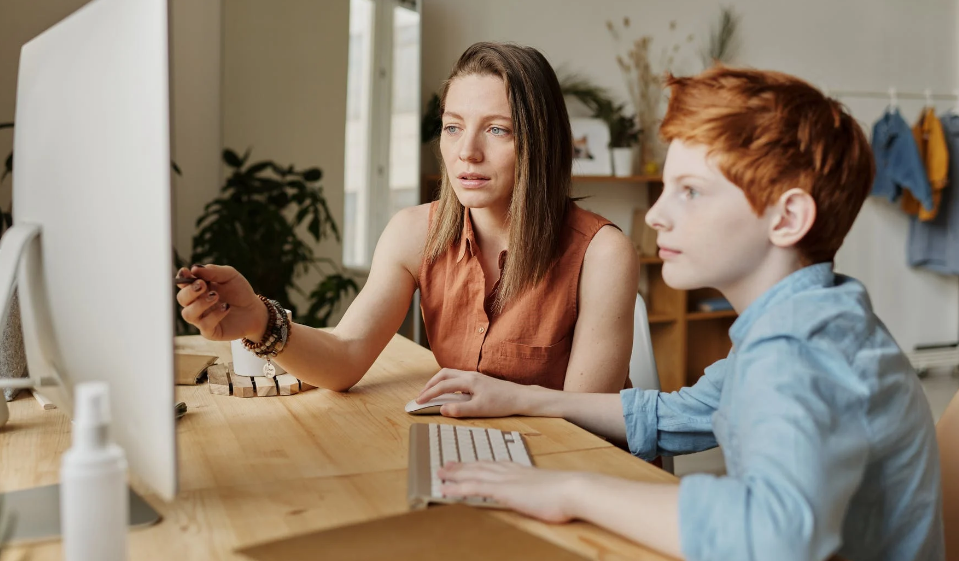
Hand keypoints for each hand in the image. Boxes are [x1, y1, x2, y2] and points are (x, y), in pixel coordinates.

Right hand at [175, 264, 266, 341]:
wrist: (254, 310)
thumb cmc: (240, 291)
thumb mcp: (230, 276)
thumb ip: (213, 271)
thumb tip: (194, 268)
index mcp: (198, 289)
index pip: (183, 283)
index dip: (181, 278)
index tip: (186, 272)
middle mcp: (196, 304)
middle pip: (181, 299)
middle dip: (189, 291)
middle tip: (203, 285)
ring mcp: (201, 318)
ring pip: (188, 314)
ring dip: (200, 304)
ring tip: (216, 296)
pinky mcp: (210, 331)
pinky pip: (205, 325)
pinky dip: (215, 315)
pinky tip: (226, 307)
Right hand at [416, 368, 533, 417]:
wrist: (520, 397)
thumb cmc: (502, 403)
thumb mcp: (480, 410)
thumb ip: (459, 409)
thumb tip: (442, 409)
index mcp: (468, 381)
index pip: (442, 386)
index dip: (428, 393)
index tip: (418, 401)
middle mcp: (470, 375)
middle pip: (443, 374)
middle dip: (430, 384)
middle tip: (422, 396)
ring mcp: (474, 376)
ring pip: (450, 374)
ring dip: (438, 382)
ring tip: (431, 393)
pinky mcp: (478, 380)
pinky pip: (457, 377)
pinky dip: (447, 382)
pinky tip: (449, 392)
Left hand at [438, 462, 581, 522]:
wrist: (572, 489)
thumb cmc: (568, 493)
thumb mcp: (551, 489)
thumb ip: (541, 490)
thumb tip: (543, 495)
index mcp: (522, 470)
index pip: (495, 464)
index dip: (480, 463)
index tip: (470, 462)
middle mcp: (510, 472)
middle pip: (480, 466)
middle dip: (462, 465)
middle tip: (447, 464)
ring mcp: (505, 480)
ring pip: (473, 474)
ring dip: (454, 474)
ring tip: (440, 473)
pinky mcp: (503, 491)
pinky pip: (473, 488)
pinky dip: (457, 488)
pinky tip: (445, 489)